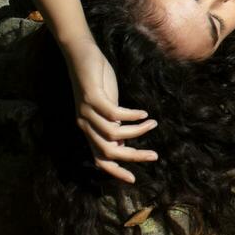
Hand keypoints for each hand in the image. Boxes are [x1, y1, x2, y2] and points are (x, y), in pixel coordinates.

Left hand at [64, 41, 158, 182]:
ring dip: (137, 131)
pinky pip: (115, 114)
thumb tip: (122, 144)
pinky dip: (132, 115)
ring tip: (152, 123)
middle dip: (133, 156)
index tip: (133, 179)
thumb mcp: (106, 107)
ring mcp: (87, 112)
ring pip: (113, 134)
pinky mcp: (92, 98)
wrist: (80, 55)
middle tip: (154, 155)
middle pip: (109, 151)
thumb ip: (112, 124)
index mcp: (88, 129)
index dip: (115, 171)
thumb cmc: (96, 80)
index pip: (100, 159)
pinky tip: (143, 113)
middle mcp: (85, 125)